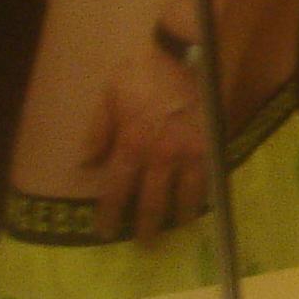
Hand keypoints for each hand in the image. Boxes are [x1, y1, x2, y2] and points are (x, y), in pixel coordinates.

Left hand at [82, 44, 211, 241]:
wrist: (186, 53)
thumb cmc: (142, 73)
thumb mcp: (108, 98)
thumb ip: (97, 133)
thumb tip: (86, 164)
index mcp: (130, 144)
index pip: (116, 190)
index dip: (110, 214)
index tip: (105, 231)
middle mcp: (159, 156)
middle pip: (151, 202)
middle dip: (146, 228)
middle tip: (145, 245)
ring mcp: (189, 153)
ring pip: (184, 196)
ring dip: (178, 217)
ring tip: (175, 229)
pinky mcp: (212, 145)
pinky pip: (209, 178)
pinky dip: (205, 195)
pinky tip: (202, 205)